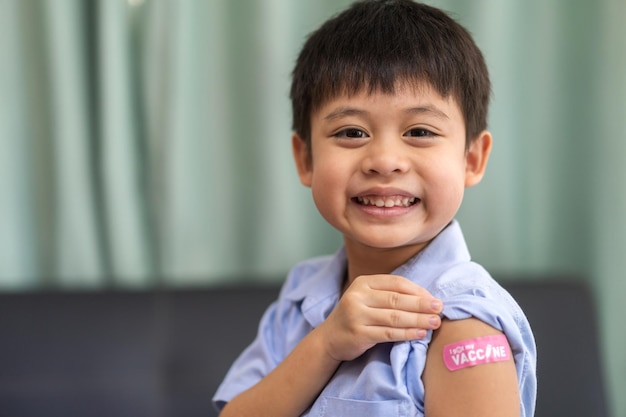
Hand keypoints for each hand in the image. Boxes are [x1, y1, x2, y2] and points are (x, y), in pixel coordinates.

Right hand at [317, 274, 442, 361]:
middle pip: (397, 299)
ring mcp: (357, 315)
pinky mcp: (359, 333)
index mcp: (363, 282)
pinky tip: (420, 334)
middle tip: (439, 308)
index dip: (417, 290)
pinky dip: (407, 333)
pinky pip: (389, 333)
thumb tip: (426, 298)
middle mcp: (358, 296)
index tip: (433, 298)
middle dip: (421, 304)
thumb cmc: (356, 317)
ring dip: (418, 320)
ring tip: (435, 322)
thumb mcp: (367, 299)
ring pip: (395, 316)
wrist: (329, 338)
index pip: (396, 283)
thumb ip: (390, 295)